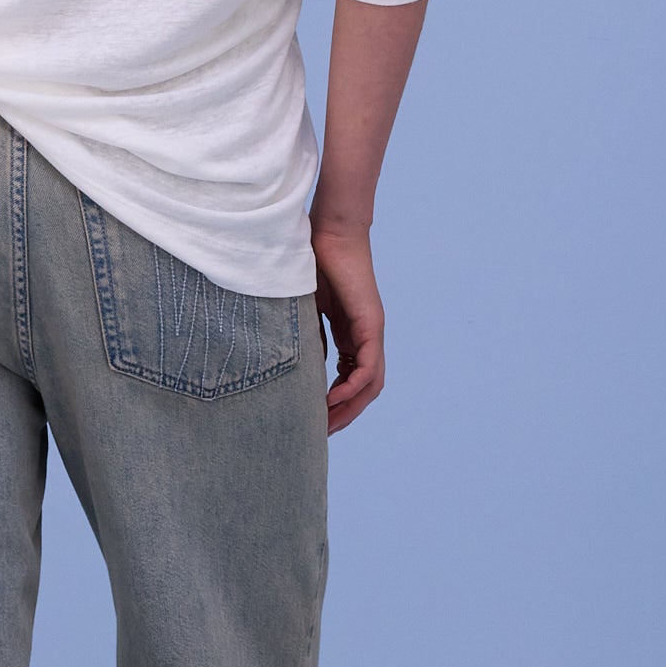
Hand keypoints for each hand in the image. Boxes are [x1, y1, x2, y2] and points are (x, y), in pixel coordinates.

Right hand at [310, 218, 384, 433]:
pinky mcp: (371, 323)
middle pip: (364, 388)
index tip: (314, 419)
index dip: (336, 403)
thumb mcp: (302, 310)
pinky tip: (333, 401)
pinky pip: (369, 367)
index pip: (351, 378)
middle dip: (344, 414)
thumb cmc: (311, 262)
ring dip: (351, 408)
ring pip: (370, 383)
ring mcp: (371, 331)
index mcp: (351, 334)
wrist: (327, 232)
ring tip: (326, 425)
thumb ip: (305, 337)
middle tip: (320, 434)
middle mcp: (366, 336)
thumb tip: (294, 366)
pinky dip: (354, 388)